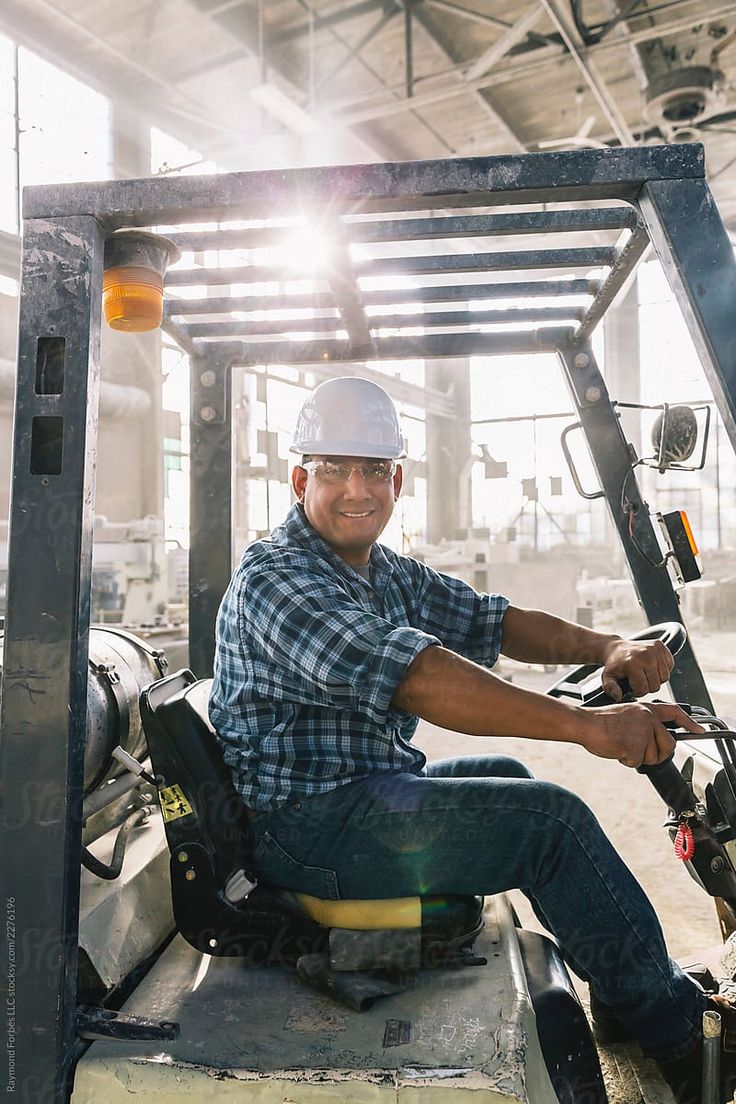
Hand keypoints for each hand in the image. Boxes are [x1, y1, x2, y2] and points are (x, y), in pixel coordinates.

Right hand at [577, 701, 704, 767]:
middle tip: (642, 753)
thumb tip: (656, 741)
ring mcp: (642, 731)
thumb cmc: (601, 721)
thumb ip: (644, 723)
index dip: (689, 722)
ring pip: (654, 756)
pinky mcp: (635, 744)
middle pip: (669, 744)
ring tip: (622, 745)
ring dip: (639, 757)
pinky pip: (637, 762)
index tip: (699, 730)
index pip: (675, 713)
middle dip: (659, 754)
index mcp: (646, 709)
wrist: (584, 723)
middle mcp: (648, 718)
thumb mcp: (627, 714)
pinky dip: (626, 760)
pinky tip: (617, 749)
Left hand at [600, 638, 674, 700]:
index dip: (637, 692)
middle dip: (647, 687)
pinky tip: (651, 667)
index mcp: (632, 663)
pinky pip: (670, 666)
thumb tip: (618, 696)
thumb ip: (611, 689)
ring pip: (665, 677)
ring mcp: (654, 649)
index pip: (644, 689)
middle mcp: (645, 655)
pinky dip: (662, 669)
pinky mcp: (660, 646)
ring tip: (645, 674)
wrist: (616, 648)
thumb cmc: (614, 665)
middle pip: (656, 685)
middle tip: (639, 680)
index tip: (632, 686)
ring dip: (656, 679)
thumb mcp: (607, 678)